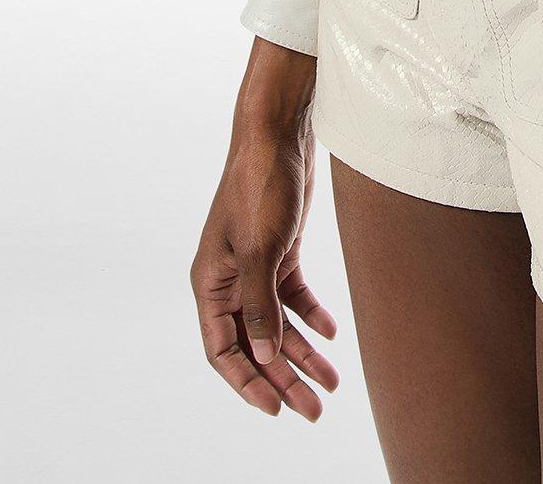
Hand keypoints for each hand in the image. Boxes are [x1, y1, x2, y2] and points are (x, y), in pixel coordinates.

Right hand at [191, 40, 340, 421]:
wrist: (280, 133)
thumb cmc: (259, 185)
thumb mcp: (260, 248)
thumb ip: (259, 304)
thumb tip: (264, 354)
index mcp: (211, 283)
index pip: (223, 350)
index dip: (248, 382)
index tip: (275, 408)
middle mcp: (229, 280)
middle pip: (255, 343)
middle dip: (283, 377)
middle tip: (313, 409)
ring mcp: (255, 266)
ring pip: (278, 324)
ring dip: (303, 353)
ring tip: (331, 384)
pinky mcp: (280, 250)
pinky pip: (293, 296)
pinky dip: (311, 316)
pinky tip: (332, 334)